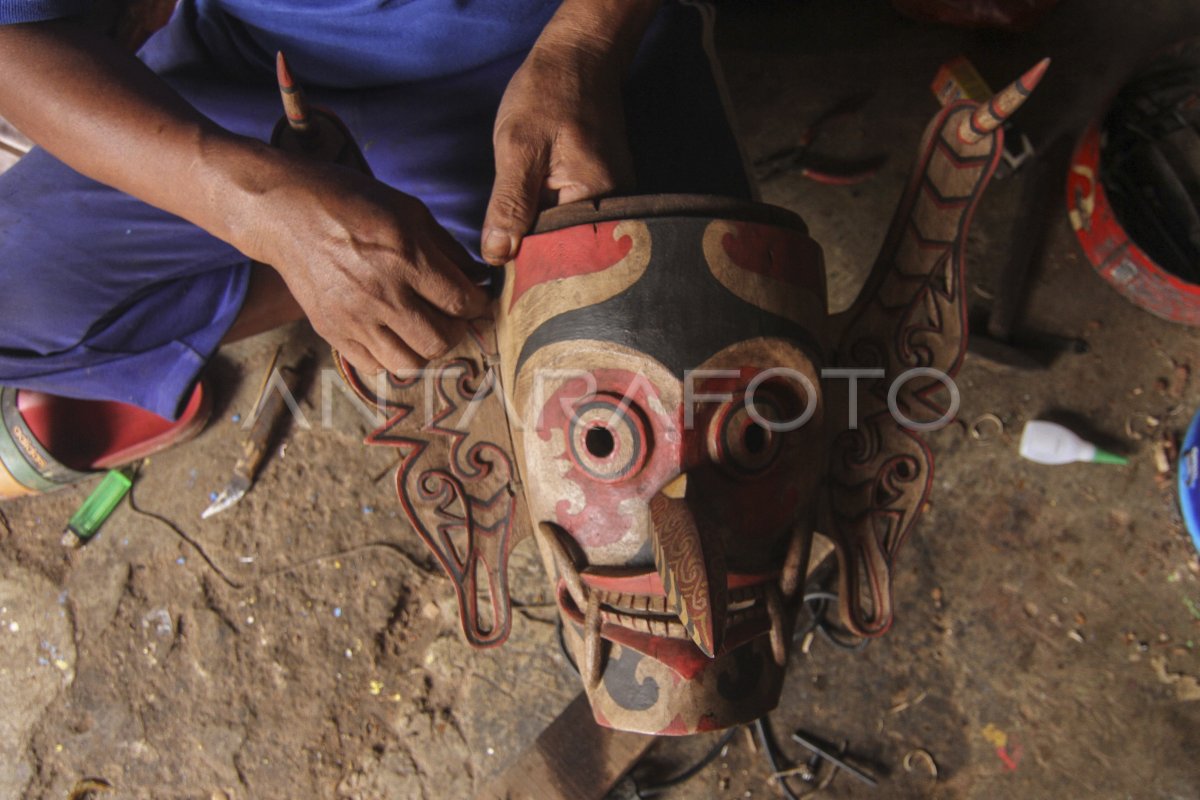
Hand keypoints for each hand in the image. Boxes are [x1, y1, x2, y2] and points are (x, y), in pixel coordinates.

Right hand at [250, 159, 489, 374]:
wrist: (288, 213)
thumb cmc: (353, 204)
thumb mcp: (410, 211)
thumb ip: (448, 249)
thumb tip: (478, 277)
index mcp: (406, 258)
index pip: (462, 303)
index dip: (479, 305)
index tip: (476, 300)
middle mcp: (382, 294)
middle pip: (441, 341)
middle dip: (456, 330)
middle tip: (451, 315)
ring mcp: (354, 318)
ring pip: (410, 363)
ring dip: (424, 349)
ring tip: (421, 327)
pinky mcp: (332, 332)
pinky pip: (375, 366)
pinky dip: (390, 356)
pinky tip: (391, 333)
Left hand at [480, 35, 635, 264]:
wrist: (579, 57)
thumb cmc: (548, 93)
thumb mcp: (517, 147)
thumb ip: (509, 204)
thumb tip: (497, 256)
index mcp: (597, 199)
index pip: (561, 255)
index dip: (529, 270)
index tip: (502, 284)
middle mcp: (615, 206)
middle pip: (570, 252)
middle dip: (536, 261)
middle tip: (502, 273)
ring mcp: (612, 200)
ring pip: (569, 238)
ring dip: (541, 244)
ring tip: (512, 253)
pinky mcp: (602, 192)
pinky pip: (573, 221)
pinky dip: (550, 226)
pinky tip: (529, 224)